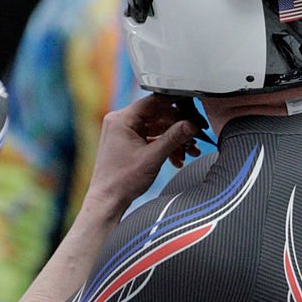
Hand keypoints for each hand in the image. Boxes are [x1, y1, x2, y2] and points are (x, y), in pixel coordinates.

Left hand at [86, 94, 202, 218]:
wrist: (108, 200)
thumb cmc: (122, 180)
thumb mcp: (154, 157)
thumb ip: (174, 138)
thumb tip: (191, 124)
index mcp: (122, 119)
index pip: (154, 102)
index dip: (176, 108)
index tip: (192, 114)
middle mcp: (121, 122)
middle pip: (157, 116)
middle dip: (177, 129)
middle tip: (193, 139)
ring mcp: (124, 133)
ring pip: (156, 129)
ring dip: (173, 140)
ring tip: (188, 153)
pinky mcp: (128, 143)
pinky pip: (150, 138)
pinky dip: (164, 147)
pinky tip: (176, 159)